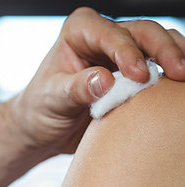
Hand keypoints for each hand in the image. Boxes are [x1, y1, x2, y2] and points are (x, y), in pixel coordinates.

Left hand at [11, 7, 184, 154]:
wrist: (43, 128)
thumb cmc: (41, 109)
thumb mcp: (52, 100)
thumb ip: (76, 89)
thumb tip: (105, 81)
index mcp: (80, 32)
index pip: (110, 34)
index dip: (128, 53)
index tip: (139, 77)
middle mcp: (103, 37)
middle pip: (143, 32)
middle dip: (164, 50)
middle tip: (181, 73)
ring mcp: (120, 54)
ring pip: (157, 45)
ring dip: (175, 59)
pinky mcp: (131, 74)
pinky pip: (157, 67)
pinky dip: (170, 75)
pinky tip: (178, 87)